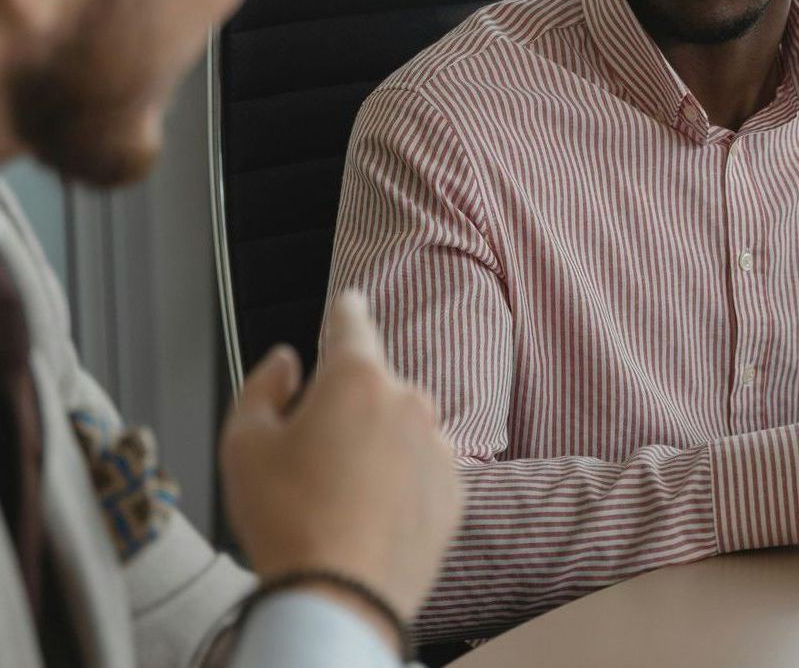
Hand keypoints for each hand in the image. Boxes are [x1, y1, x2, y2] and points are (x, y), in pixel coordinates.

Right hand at [219, 290, 462, 625]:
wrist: (338, 600)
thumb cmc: (287, 522)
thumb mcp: (243, 445)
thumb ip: (262, 387)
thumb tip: (286, 365)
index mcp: (357, 379)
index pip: (352, 324)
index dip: (346, 311)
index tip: (352, 299)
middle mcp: (407, 401)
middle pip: (372, 388)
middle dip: (346, 410)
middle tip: (312, 462)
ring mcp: (438, 446)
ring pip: (398, 430)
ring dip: (375, 448)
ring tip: (339, 501)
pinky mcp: (454, 490)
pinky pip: (421, 469)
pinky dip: (400, 482)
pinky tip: (369, 518)